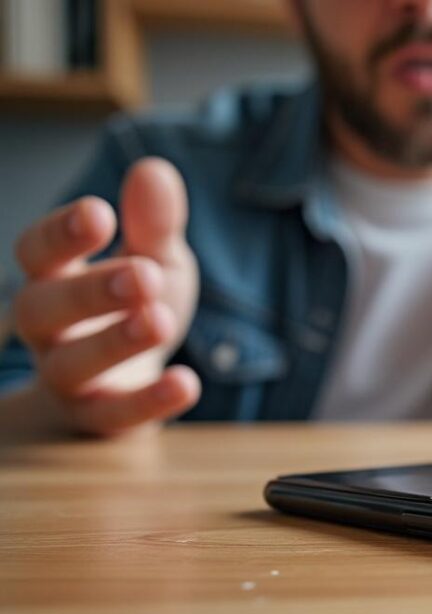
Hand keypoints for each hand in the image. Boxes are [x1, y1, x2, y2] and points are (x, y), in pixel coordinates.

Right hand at [10, 158, 201, 435]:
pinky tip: (188, 384)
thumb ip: (154, 223)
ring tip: (161, 320)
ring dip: (114, 343)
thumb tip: (154, 171)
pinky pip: (114, 416)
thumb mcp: (156, 260)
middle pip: (43, 308)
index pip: (37, 251)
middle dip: (91, 290)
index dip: (62, 232)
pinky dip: (150, 402)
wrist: (131, 380)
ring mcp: (67, 378)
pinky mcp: (98, 419)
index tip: (99, 212)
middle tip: (144, 275)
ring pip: (71, 365)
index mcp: (54, 276)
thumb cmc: (136, 306)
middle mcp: (47, 328)